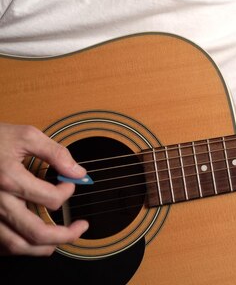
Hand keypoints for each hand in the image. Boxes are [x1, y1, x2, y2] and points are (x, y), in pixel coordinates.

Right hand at [0, 123, 88, 255]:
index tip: (70, 183)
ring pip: (17, 245)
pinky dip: (20, 247)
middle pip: (36, 232)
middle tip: (80, 228)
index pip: (51, 198)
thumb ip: (55, 153)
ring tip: (61, 239)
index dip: (68, 191)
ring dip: (44, 247)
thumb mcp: (25, 136)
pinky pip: (1, 245)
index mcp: (9, 179)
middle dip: (66, 234)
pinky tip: (34, 240)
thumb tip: (78, 172)